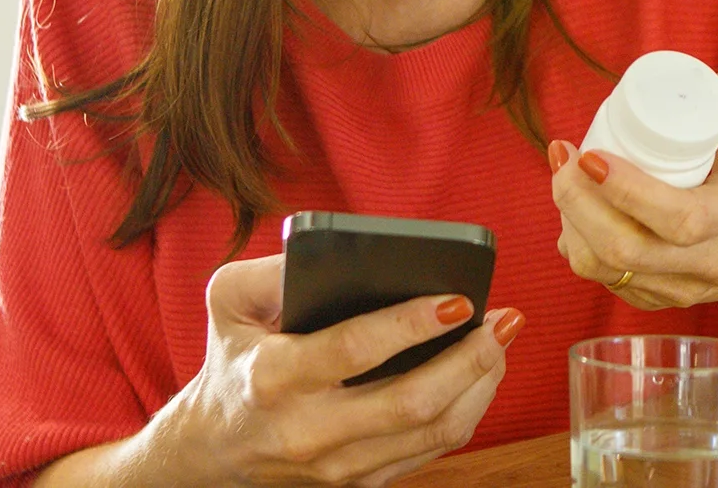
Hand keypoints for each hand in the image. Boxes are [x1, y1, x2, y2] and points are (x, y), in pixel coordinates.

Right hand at [149, 253, 522, 485]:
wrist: (213, 450)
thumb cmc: (233, 359)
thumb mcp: (228, 300)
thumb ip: (273, 269)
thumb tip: (341, 253)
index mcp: (271, 378)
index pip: (353, 350)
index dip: (411, 324)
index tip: (458, 299)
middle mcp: (307, 430)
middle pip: (411, 402)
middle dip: (470, 358)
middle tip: (503, 319)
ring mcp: (336, 467)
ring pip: (432, 433)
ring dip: (480, 384)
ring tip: (501, 341)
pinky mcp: (359, 485)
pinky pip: (430, 451)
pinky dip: (466, 411)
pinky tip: (481, 374)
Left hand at [549, 61, 717, 309]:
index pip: (681, 219)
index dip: (627, 191)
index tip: (592, 155)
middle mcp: (716, 261)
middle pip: (630, 250)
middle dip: (579, 203)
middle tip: (565, 156)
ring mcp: (686, 286)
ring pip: (607, 269)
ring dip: (571, 221)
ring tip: (564, 174)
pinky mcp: (661, 298)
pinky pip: (604, 278)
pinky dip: (578, 241)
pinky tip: (577, 203)